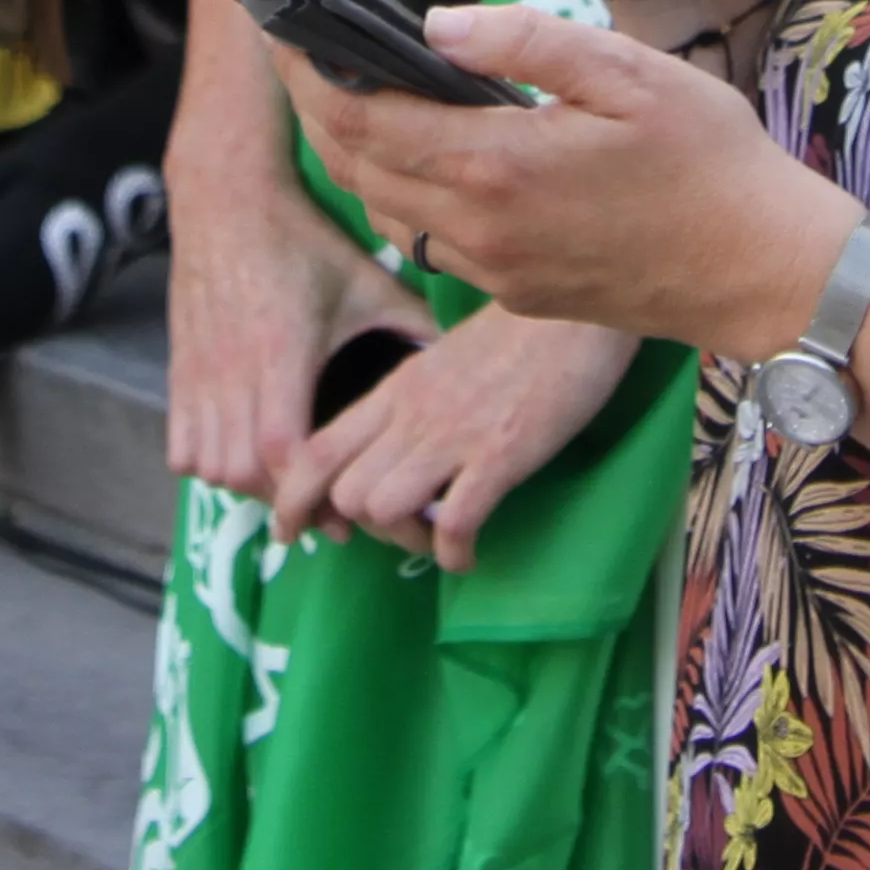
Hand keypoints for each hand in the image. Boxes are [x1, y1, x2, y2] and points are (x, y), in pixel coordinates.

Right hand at [162, 124, 432, 506]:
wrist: (227, 203)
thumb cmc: (302, 243)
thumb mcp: (365, 281)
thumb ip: (412, 322)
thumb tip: (460, 359)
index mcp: (282, 351)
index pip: (282, 448)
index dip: (312, 489)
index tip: (345, 511)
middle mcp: (233, 369)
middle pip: (245, 471)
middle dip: (287, 500)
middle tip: (326, 510)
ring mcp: (200, 374)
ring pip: (211, 466)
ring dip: (249, 487)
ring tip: (289, 486)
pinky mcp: (179, 372)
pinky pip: (182, 448)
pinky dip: (209, 468)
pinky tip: (242, 460)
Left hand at [267, 304, 639, 571]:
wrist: (575, 316)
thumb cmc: (520, 335)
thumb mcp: (445, 361)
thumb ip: (416, 401)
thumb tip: (400, 445)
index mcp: (395, 391)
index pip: (315, 451)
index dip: (295, 500)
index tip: (298, 530)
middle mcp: (411, 415)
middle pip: (343, 493)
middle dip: (365, 528)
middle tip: (404, 529)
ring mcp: (452, 436)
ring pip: (382, 509)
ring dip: (407, 540)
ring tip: (437, 538)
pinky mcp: (498, 456)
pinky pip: (453, 524)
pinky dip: (454, 554)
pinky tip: (470, 554)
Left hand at [292, 5, 852, 359]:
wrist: (765, 271)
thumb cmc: (711, 162)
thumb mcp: (627, 71)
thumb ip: (523, 40)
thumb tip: (431, 25)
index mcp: (494, 167)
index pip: (360, 118)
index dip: (308, 74)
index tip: (282, 33)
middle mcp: (479, 230)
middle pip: (356, 169)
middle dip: (318, 110)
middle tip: (301, 57)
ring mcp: (496, 273)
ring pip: (388, 213)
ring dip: (357, 158)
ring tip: (353, 96)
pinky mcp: (519, 294)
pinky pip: (432, 245)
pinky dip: (404, 197)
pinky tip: (426, 157)